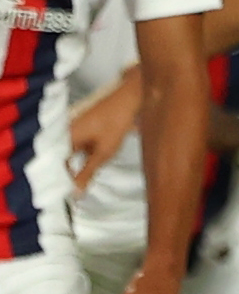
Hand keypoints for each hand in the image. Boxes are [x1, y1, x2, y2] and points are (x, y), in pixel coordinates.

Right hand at [69, 76, 142, 192]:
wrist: (130, 98)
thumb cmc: (116, 122)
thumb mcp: (103, 153)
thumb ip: (87, 172)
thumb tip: (75, 192)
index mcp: (64, 137)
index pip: (53, 164)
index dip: (58, 180)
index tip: (65, 194)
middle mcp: (66, 132)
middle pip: (60, 158)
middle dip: (67, 174)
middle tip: (75, 190)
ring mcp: (75, 128)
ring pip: (71, 152)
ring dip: (77, 165)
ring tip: (83, 180)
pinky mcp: (86, 126)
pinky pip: (79, 145)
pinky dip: (85, 156)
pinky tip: (93, 163)